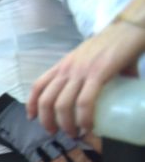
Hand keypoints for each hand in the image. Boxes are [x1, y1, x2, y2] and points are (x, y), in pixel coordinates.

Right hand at [0, 93, 97, 161]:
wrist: (5, 115)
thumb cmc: (30, 113)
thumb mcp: (50, 110)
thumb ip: (64, 117)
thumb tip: (83, 124)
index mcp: (61, 121)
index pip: (82, 131)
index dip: (94, 142)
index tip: (103, 150)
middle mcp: (53, 132)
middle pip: (72, 148)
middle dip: (82, 160)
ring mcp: (40, 142)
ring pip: (57, 158)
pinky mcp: (28, 149)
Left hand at [29, 21, 144, 137]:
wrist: (129, 27)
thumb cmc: (113, 44)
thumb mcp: (91, 59)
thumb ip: (92, 76)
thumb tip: (107, 96)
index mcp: (63, 65)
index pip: (38, 86)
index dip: (31, 104)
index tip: (32, 118)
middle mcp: (67, 68)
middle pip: (46, 100)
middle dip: (48, 121)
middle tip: (56, 132)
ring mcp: (81, 71)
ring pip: (62, 104)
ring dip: (66, 124)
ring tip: (74, 133)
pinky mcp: (98, 73)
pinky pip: (84, 101)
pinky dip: (84, 118)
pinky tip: (88, 126)